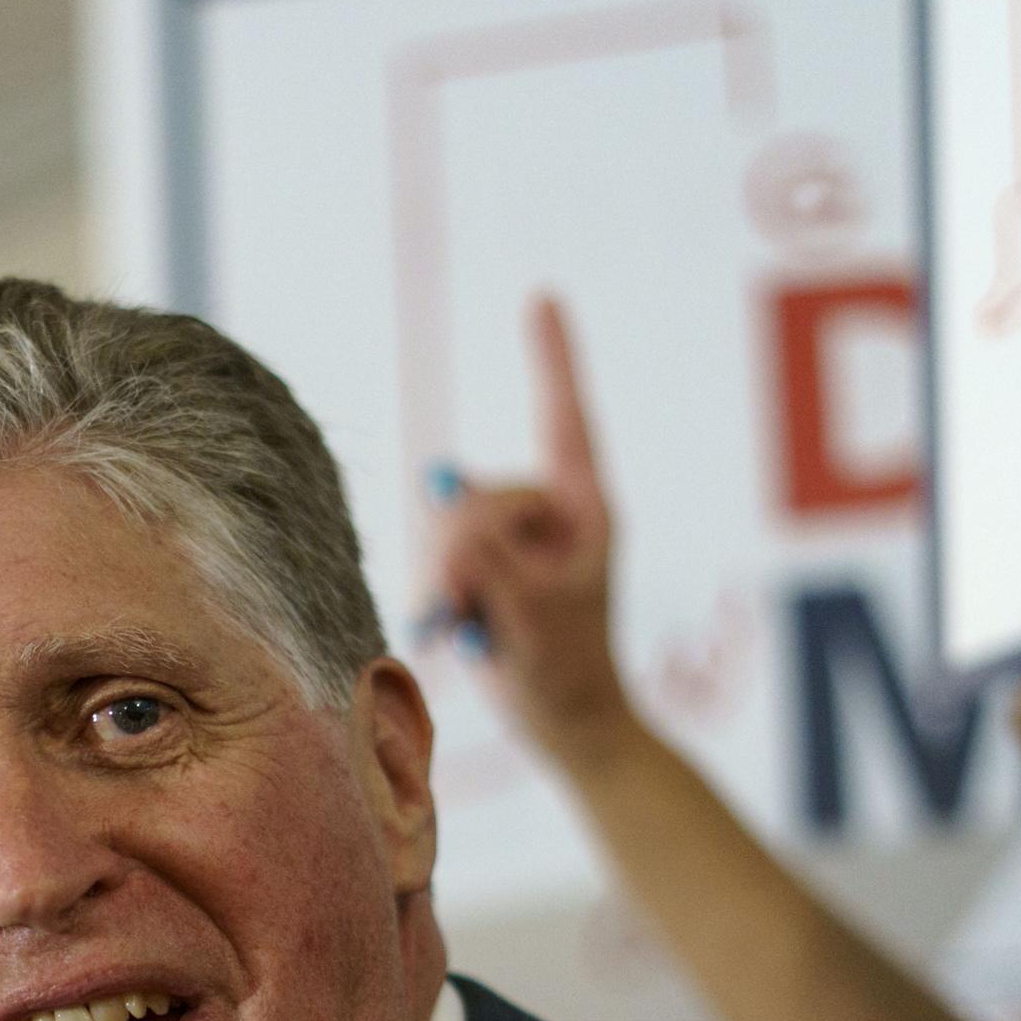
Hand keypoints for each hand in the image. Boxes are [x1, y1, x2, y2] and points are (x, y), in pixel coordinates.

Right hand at [430, 297, 638, 761]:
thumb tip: (445, 492)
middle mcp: (547, 514)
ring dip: (448, 582)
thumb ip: (489, 550)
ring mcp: (512, 541)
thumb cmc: (569, 670)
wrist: (565, 725)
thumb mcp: (534, 611)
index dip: (552, 356)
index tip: (542, 295)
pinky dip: (436, 595)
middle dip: (465, 552)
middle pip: (480, 493)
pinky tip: (452, 631)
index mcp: (586, 509)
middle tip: (475, 612)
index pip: (565, 417)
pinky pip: (434, 557)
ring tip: (473, 629)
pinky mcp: (482, 569)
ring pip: (447, 526)